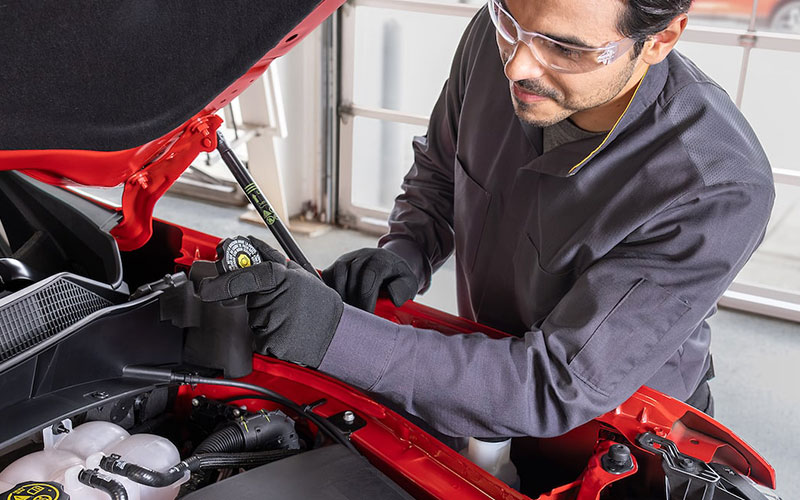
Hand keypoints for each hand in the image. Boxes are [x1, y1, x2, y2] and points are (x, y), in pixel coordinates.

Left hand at [198, 237, 341, 367]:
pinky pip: (259, 339)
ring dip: (267, 320)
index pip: (244, 277)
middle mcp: (273, 300)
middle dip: (261, 302)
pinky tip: (288, 333)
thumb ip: (271, 258)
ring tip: (290, 319)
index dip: (222, 283)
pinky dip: (270, 337)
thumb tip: (249, 242)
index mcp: (279, 278)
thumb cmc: (318, 302)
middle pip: (250, 301)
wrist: (336, 332)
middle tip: (285, 304)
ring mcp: (271, 323)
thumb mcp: (299, 273)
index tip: (206, 288)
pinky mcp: (271, 344)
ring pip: (254, 321)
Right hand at [321, 247, 418, 312]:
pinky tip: (340, 304)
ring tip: (349, 313)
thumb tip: (393, 298)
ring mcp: (348, 257)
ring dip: (341, 296)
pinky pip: (328, 276)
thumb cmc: (398, 280)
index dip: (366, 298)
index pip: (370, 276)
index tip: (367, 316)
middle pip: (352, 276)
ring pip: (338, 275)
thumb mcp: (409, 284)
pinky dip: (332, 291)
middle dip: (354, 301)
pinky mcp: (337, 264)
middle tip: (357, 320)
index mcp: (382, 259)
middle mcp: (363, 255)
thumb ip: (404, 291)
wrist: (389, 266)